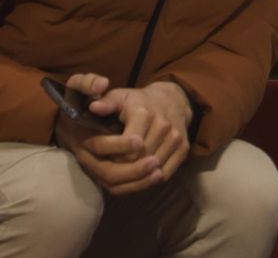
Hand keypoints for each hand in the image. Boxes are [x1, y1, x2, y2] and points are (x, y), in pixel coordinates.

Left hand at [53, 74, 190, 194]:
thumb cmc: (137, 101)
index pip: (128, 147)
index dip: (115, 157)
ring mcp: (175, 137)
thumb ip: (106, 103)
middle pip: (140, 160)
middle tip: (112, 174)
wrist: (171, 99)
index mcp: (144, 113)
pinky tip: (141, 178)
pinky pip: (167, 172)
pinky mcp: (183, 148)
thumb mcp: (119, 97)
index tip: (106, 161)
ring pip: (154, 169)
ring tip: (124, 179)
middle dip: (124, 170)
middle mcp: (163, 125)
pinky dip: (153, 179)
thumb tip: (93, 107)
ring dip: (138, 177)